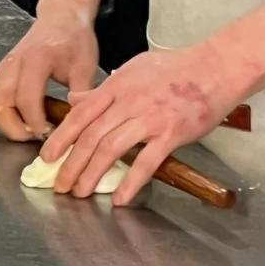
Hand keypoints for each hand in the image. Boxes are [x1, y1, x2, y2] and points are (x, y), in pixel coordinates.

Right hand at [0, 0, 100, 141]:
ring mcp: (3, 70)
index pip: (25, 100)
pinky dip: (11, 116)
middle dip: (16, 130)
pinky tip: (33, 116)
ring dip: (11, 125)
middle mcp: (13, 64)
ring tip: (36, 128)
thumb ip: (81, 96)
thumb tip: (77, 127)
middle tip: (39, 136)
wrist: (61, 17)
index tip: (51, 134)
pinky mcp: (2, 76)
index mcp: (35, 59)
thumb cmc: (74, 39)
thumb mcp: (85, 66)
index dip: (36, 123)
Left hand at [40, 40, 240, 204]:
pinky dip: (131, 182)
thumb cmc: (179, 68)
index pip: (81, 114)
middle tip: (60, 185)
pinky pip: (146, 162)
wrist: (217, 67)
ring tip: (81, 192)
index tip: (47, 157)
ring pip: (112, 148)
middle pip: (92, 135)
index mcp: (118, 85)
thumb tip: (76, 100)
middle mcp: (130, 101)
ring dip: (92, 174)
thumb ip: (104, 88)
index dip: (61, 137)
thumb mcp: (134, 69)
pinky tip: (120, 198)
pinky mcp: (171, 133)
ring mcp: (151, 117)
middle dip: (71, 163)